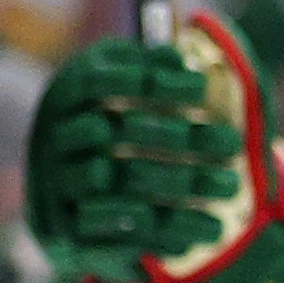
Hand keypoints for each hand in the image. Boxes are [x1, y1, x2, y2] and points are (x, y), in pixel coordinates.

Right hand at [26, 15, 283, 282]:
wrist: (87, 217)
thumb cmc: (127, 139)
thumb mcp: (140, 96)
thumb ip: (160, 71)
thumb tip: (184, 50)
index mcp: (66, 97)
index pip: (94, 80)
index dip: (144, 80)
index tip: (199, 86)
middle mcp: (52, 138)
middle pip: (112, 131)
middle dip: (178, 137)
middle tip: (231, 143)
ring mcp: (55, 185)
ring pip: (118, 178)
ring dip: (181, 182)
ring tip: (229, 184)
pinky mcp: (69, 232)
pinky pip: (121, 228)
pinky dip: (171, 226)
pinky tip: (210, 226)